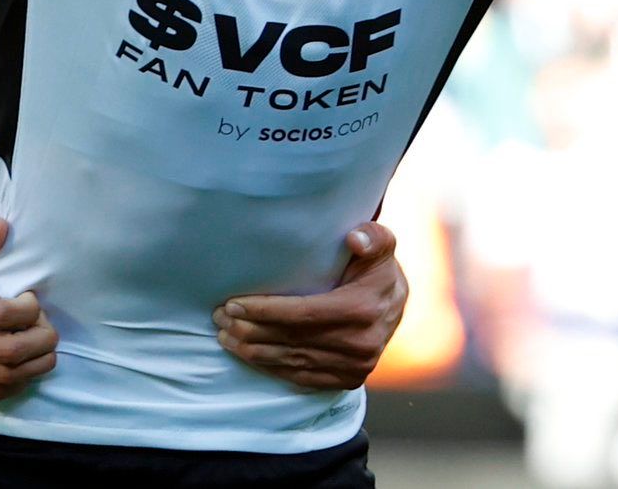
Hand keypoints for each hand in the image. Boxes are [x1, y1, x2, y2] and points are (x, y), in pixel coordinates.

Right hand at [0, 219, 57, 400]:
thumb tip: (3, 228)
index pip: (2, 315)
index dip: (29, 311)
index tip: (32, 301)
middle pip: (8, 351)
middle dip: (41, 342)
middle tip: (49, 330)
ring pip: (3, 377)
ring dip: (35, 366)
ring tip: (45, 350)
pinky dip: (16, 384)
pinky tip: (25, 368)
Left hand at [214, 223, 409, 390]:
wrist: (397, 304)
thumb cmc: (377, 268)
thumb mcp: (380, 245)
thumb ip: (372, 236)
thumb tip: (354, 238)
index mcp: (362, 309)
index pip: (302, 314)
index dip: (264, 311)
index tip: (233, 304)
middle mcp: (360, 344)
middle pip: (292, 340)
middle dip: (250, 330)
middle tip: (220, 319)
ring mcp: (354, 367)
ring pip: (292, 362)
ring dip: (254, 351)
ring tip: (225, 338)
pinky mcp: (348, 380)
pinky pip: (302, 377)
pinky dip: (272, 368)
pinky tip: (250, 356)